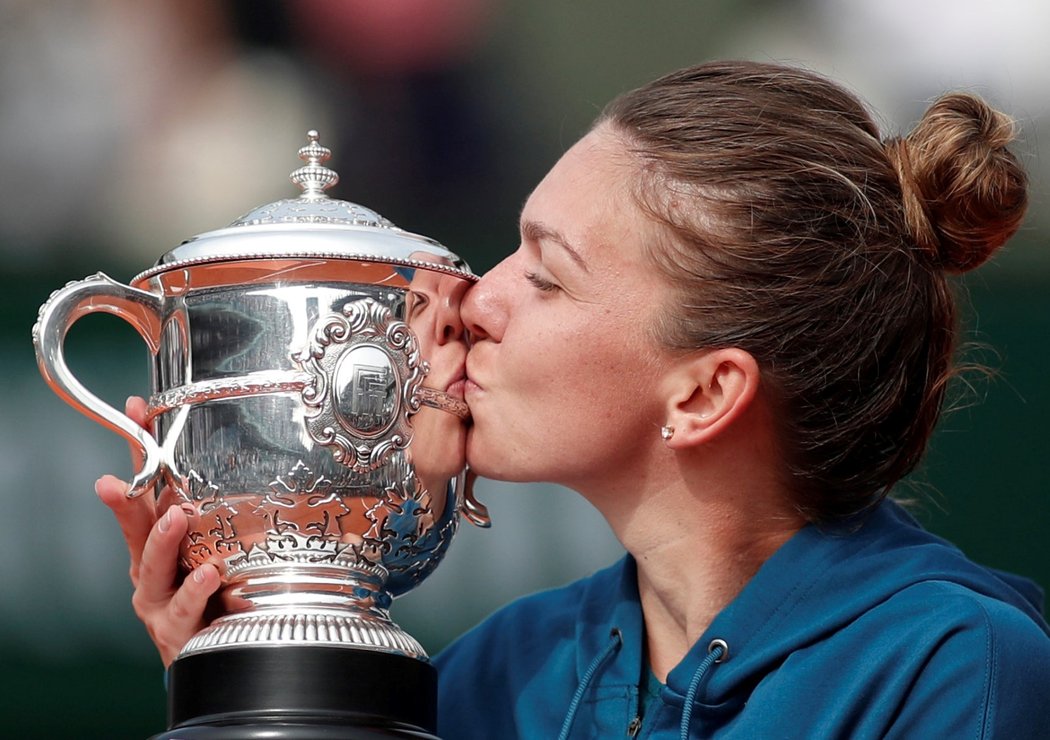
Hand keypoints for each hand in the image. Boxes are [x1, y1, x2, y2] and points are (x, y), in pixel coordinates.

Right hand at [95, 396, 220, 666]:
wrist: (208, 659)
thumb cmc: (214, 599)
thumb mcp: (224, 552)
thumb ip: (246, 520)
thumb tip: (291, 478)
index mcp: (160, 541)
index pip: (148, 486)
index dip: (142, 448)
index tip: (139, 409)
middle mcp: (151, 568)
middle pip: (137, 525)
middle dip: (128, 498)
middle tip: (123, 477)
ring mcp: (158, 600)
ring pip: (152, 568)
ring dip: (163, 540)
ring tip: (178, 518)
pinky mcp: (173, 631)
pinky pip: (182, 609)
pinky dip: (195, 592)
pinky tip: (209, 575)